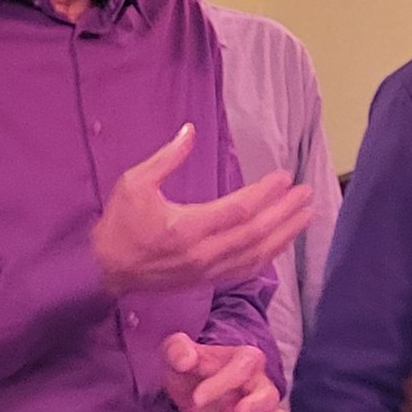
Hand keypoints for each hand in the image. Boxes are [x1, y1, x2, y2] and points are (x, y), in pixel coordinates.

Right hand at [93, 125, 313, 295]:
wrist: (105, 270)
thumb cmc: (119, 224)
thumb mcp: (134, 183)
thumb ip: (166, 158)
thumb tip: (191, 131)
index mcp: (186, 227)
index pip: (238, 210)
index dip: (265, 194)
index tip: (284, 176)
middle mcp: (202, 253)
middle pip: (255, 233)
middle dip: (285, 213)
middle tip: (307, 193)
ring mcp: (207, 271)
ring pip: (256, 254)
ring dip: (284, 234)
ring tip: (305, 215)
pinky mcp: (207, 281)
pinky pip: (246, 270)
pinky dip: (268, 255)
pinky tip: (282, 242)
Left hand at [161, 334, 285, 411]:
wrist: (187, 394)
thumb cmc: (187, 370)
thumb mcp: (174, 354)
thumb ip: (177, 350)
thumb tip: (187, 360)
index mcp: (243, 359)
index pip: (244, 367)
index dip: (223, 382)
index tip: (197, 398)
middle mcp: (256, 383)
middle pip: (269, 392)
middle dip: (257, 404)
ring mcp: (257, 409)